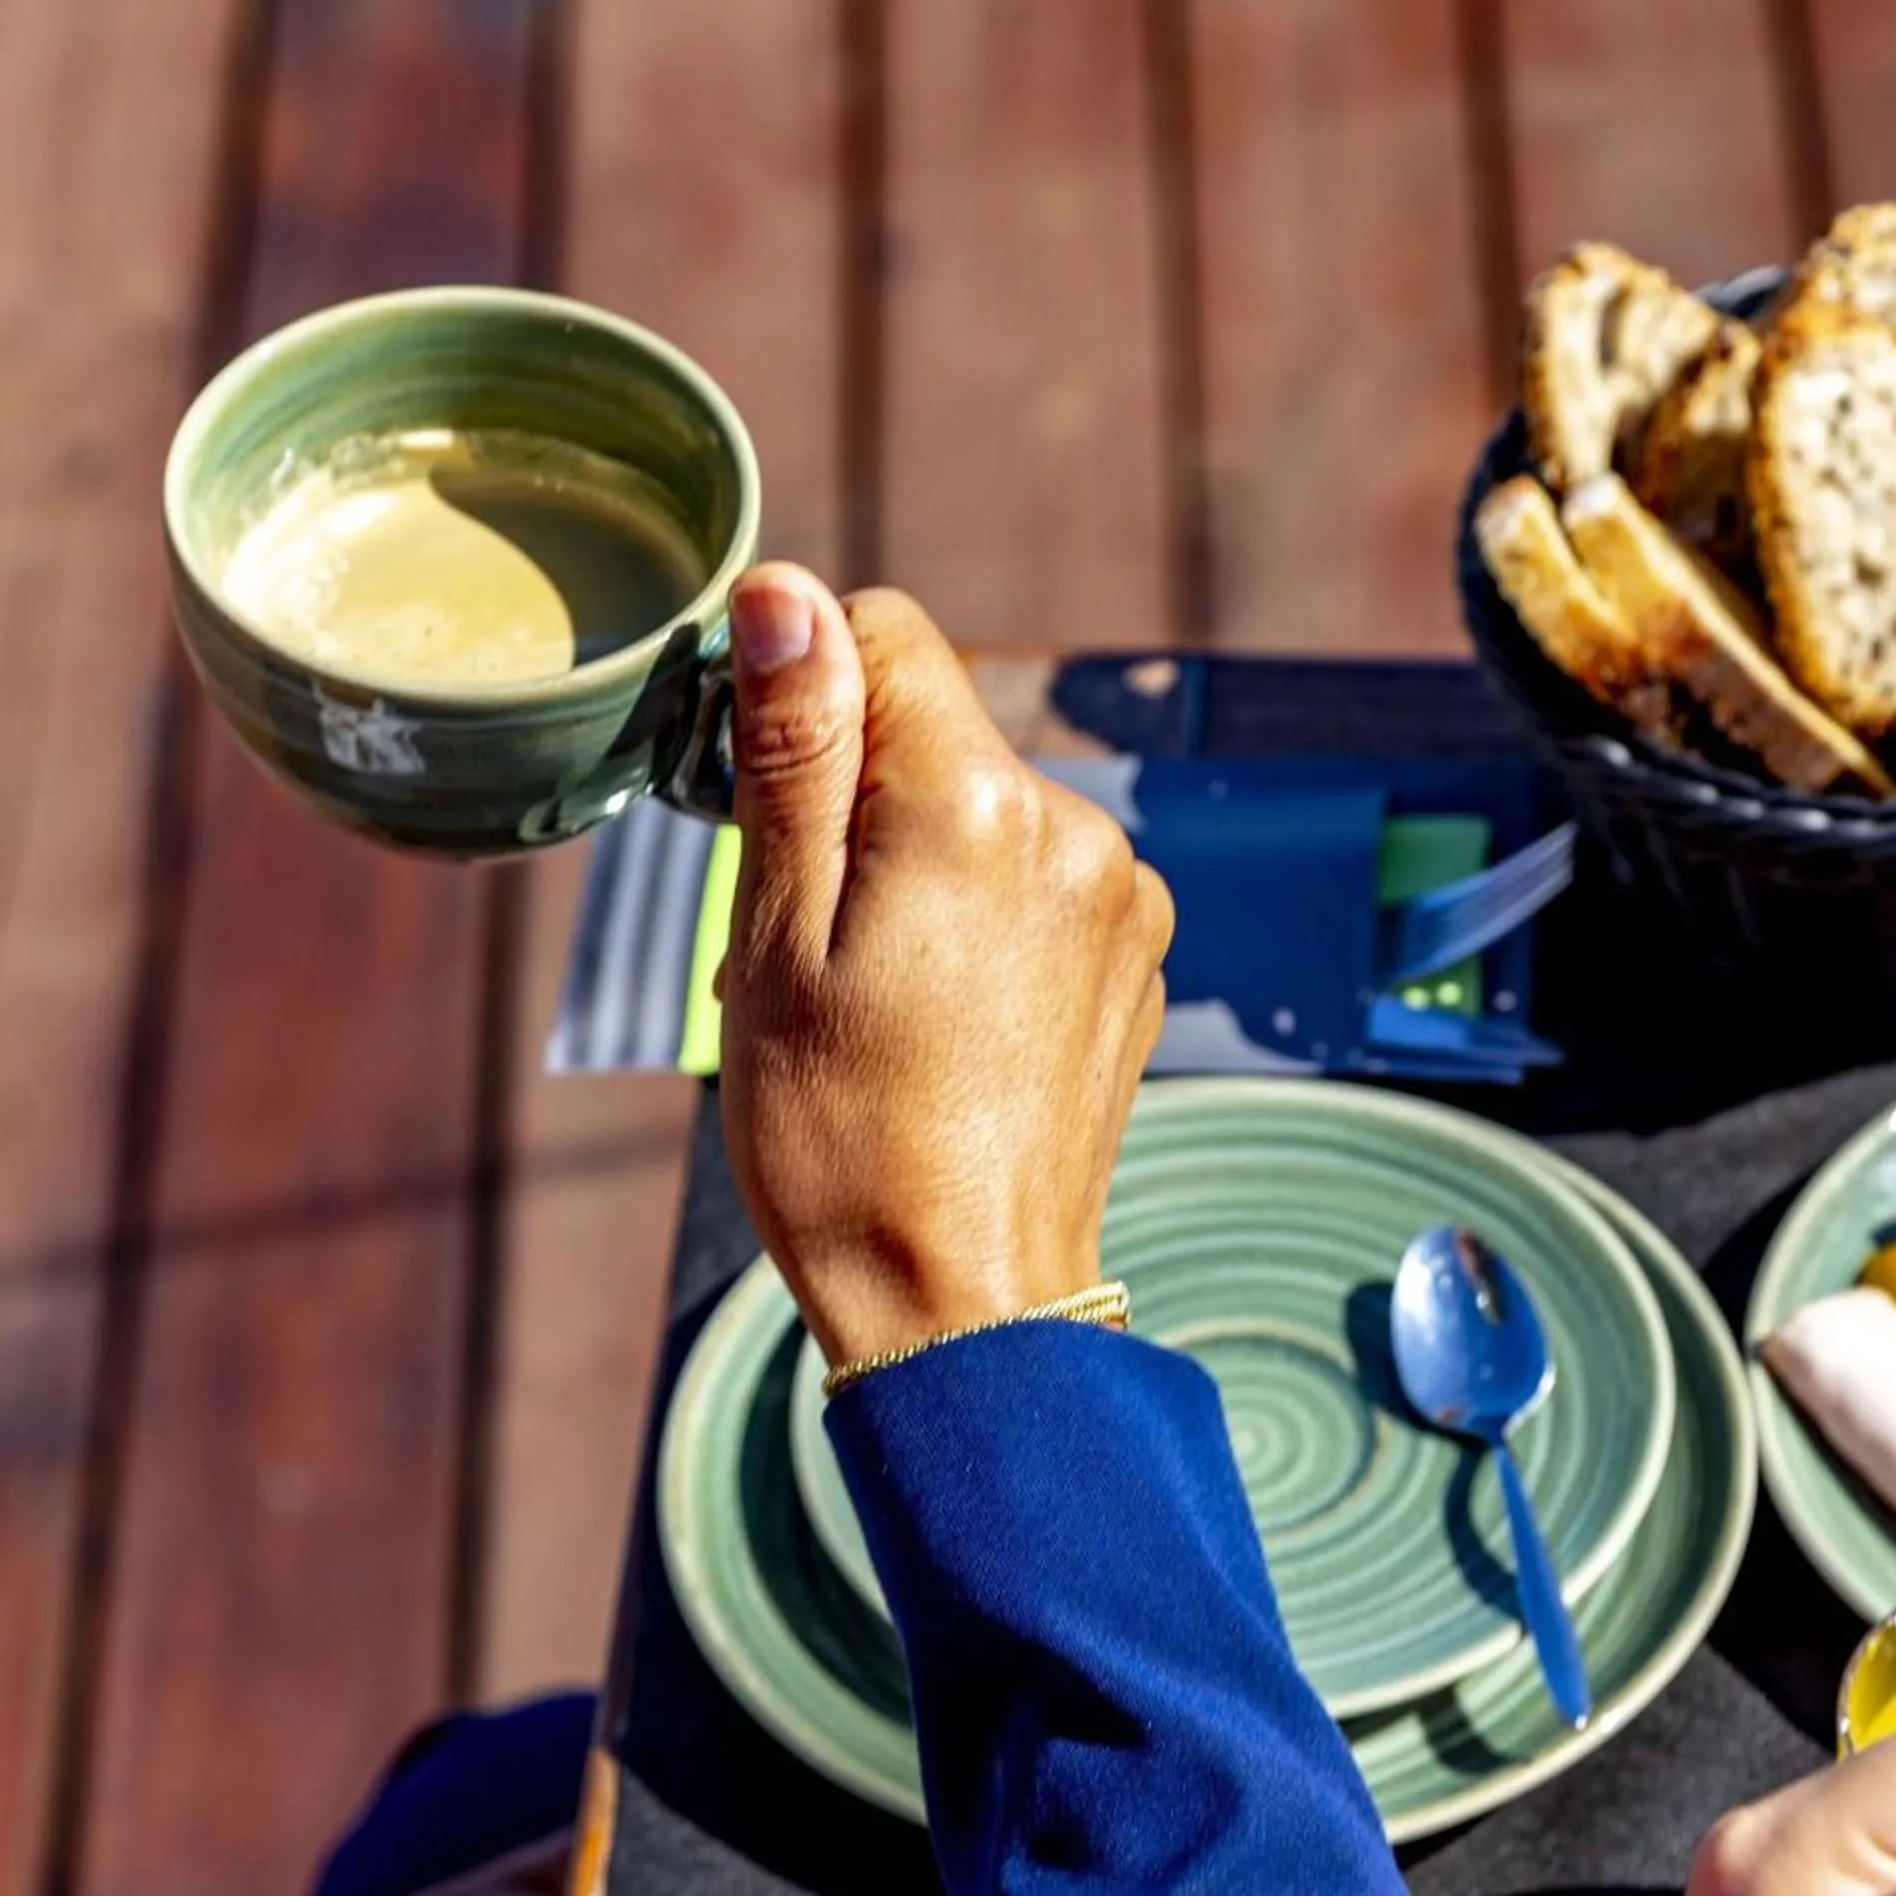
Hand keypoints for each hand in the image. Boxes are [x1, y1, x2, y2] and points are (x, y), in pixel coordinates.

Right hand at [716, 563, 1172, 1366]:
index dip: (801, 695)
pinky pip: (1035, 889)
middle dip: (850, 803)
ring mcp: (1125, 899)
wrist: (966, 1302)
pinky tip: (934, 1028)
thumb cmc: (843, 1135)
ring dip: (911, 872)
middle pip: (933, 734)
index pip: (885, 634)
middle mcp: (1080, 830)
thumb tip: (787, 594)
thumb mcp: (777, 933)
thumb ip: (794, 749)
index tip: (756, 802)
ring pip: (979, 815)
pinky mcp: (1138, 960)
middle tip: (801, 944)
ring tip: (865, 1002)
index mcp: (980, 806)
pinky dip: (974, 927)